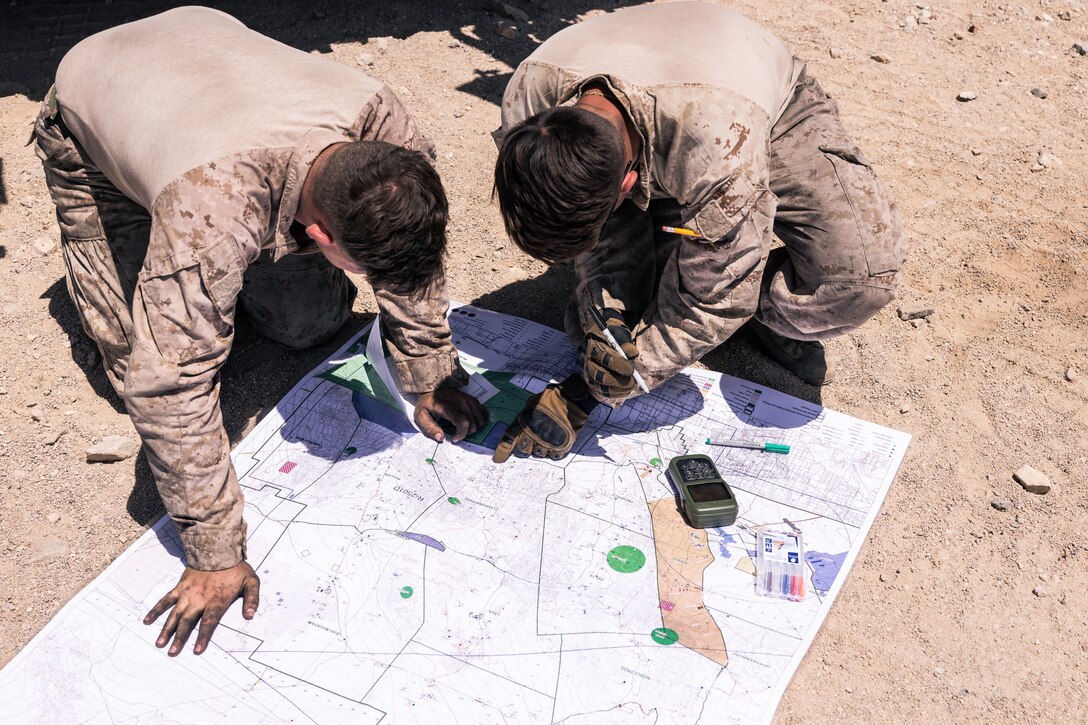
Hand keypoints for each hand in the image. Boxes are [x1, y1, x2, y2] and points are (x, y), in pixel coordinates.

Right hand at [144, 561, 259, 656]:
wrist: (218, 548)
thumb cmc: (236, 568)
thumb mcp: (251, 582)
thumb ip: (252, 600)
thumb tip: (250, 616)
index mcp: (217, 600)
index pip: (209, 622)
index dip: (203, 637)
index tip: (197, 651)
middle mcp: (200, 599)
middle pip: (188, 622)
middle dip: (180, 638)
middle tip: (172, 653)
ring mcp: (187, 593)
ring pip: (175, 614)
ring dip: (166, 629)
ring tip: (159, 644)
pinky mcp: (180, 587)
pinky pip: (165, 600)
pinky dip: (156, 610)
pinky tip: (147, 621)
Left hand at [415, 388, 486, 441]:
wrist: (430, 390)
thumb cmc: (426, 405)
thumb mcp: (420, 417)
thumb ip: (429, 428)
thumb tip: (441, 438)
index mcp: (448, 406)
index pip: (463, 422)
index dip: (461, 434)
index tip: (454, 439)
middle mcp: (461, 401)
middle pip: (473, 422)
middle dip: (467, 433)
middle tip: (457, 435)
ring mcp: (468, 399)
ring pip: (480, 418)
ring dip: (474, 427)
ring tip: (464, 429)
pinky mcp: (471, 398)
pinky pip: (483, 412)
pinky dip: (480, 420)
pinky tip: (472, 423)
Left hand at [493, 375, 596, 462]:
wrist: (572, 399)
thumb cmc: (551, 398)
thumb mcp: (531, 404)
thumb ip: (523, 417)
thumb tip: (517, 429)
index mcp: (524, 423)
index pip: (508, 441)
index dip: (502, 452)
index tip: (498, 459)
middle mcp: (534, 435)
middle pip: (522, 450)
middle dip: (522, 448)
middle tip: (529, 441)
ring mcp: (548, 442)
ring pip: (537, 454)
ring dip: (537, 449)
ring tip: (544, 439)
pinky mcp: (561, 447)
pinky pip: (552, 456)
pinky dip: (551, 452)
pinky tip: (553, 444)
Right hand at [583, 308, 639, 400]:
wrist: (600, 336)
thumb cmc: (612, 334)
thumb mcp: (620, 333)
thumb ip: (626, 343)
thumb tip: (633, 354)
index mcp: (592, 345)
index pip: (603, 358)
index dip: (618, 365)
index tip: (632, 370)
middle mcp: (585, 359)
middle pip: (597, 375)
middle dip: (617, 381)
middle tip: (633, 382)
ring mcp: (585, 371)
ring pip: (597, 385)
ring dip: (616, 390)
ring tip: (630, 387)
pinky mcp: (590, 379)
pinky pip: (599, 391)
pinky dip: (612, 394)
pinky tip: (624, 392)